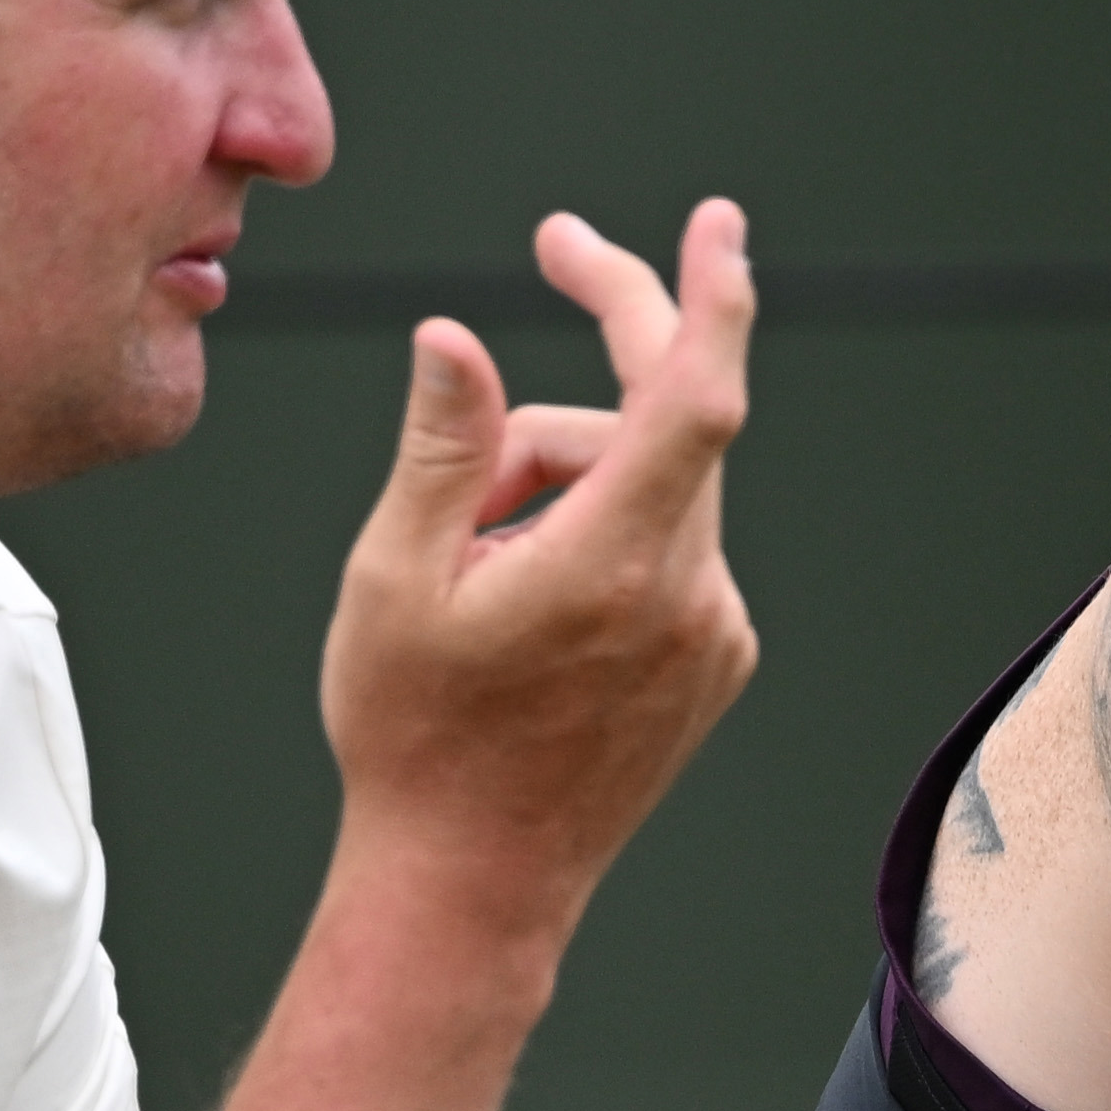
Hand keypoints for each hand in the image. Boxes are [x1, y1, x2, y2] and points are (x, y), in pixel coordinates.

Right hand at [315, 199, 763, 944]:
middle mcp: (687, 597)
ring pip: (650, 489)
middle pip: (652, 429)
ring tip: (470, 569)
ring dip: (561, 488)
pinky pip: (667, 549)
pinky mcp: (718, 660)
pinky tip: (526, 612)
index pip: (695, 399)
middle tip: (548, 266)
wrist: (472, 885)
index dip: (709, 297)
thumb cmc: (415, 739)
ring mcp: (714, 634)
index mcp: (611, 568)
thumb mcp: (392, 579)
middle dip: (554, 408)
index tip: (715, 225)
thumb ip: (440, 447)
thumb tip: (455, 339)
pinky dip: (598, 541)